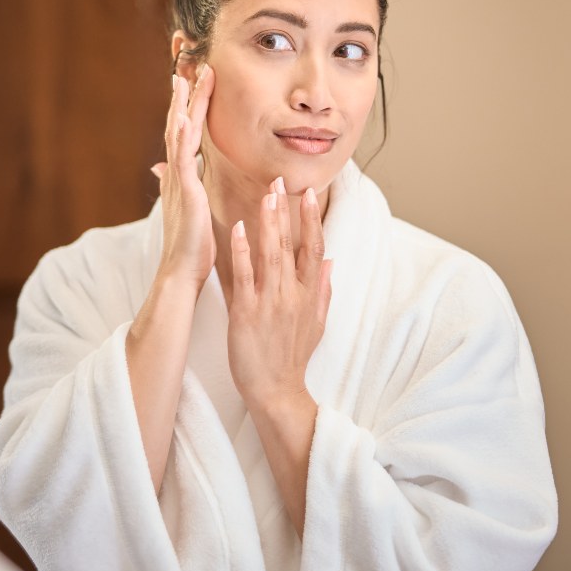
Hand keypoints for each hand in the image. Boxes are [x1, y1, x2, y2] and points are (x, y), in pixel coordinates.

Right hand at [150, 65, 216, 292]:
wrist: (180, 273)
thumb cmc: (191, 248)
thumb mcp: (189, 211)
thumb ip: (182, 187)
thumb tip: (169, 172)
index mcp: (183, 178)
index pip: (184, 135)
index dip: (187, 108)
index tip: (191, 83)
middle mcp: (177, 175)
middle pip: (178, 127)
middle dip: (183, 98)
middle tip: (184, 69)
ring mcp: (179, 182)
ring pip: (179, 136)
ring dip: (181, 107)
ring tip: (183, 79)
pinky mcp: (185, 193)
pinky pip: (182, 159)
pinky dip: (180, 136)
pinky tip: (182, 117)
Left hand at [227, 178, 331, 411]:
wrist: (276, 390)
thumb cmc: (292, 358)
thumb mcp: (317, 324)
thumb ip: (324, 291)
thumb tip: (332, 263)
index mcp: (309, 295)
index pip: (315, 248)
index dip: (312, 219)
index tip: (310, 194)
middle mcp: (293, 294)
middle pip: (292, 244)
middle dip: (286, 211)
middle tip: (281, 180)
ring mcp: (270, 302)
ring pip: (271, 254)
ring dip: (268, 222)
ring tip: (266, 195)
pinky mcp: (247, 312)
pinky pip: (245, 275)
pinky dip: (242, 251)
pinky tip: (238, 229)